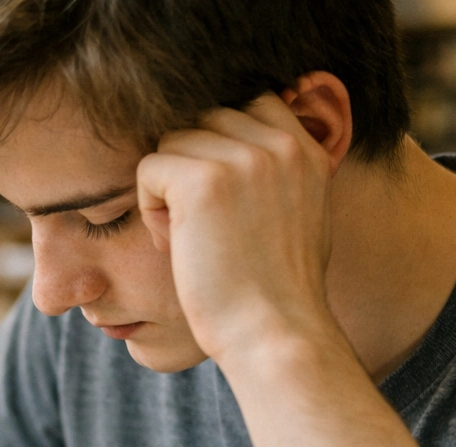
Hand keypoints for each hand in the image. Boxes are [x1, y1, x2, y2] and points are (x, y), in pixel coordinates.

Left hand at [136, 88, 340, 365]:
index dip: (220, 148)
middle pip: (204, 121)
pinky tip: (173, 245)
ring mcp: (242, 158)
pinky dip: (149, 209)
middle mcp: (279, 143)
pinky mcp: (202, 180)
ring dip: (167, 188)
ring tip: (189, 238)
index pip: (249, 105)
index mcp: (307, 147)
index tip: (221, 204)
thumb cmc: (277, 291)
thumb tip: (240, 147)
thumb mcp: (300, 214)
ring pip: (173, 142)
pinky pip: (148, 168)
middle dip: (191, 169)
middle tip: (202, 228)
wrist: (275, 333)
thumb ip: (278, 172)